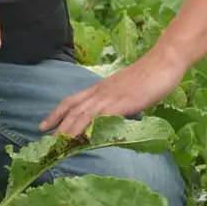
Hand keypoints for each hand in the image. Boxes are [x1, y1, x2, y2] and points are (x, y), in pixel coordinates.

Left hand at [39, 50, 185, 136]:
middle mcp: (100, 92)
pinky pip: (104, 116)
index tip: (43, 126)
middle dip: (58, 127)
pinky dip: (92, 127)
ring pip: (83, 114)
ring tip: (58, 145)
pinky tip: (85, 139)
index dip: (56, 114)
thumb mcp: (126, 92)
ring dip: (69, 130)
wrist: (164, 61)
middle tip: (45, 144)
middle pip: (73, 110)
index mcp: (100, 89)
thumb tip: (109, 118)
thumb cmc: (148, 76)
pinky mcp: (124, 102)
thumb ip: (116, 104)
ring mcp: (111, 96)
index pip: (71, 101)